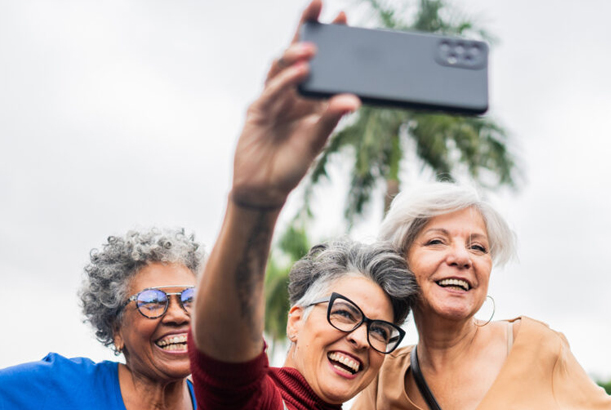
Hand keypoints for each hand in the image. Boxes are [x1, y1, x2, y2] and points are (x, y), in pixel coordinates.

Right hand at [229, 0, 359, 208]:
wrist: (264, 189)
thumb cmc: (292, 165)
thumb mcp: (317, 141)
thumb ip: (332, 119)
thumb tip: (353, 100)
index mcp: (310, 98)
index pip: (321, 61)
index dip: (328, 37)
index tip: (343, 15)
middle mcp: (291, 93)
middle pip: (297, 53)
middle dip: (306, 27)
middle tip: (318, 4)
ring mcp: (272, 99)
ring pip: (281, 67)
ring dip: (296, 55)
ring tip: (313, 50)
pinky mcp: (257, 111)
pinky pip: (271, 91)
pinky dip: (285, 81)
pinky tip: (300, 74)